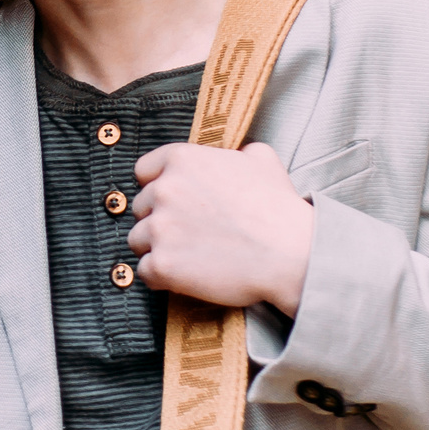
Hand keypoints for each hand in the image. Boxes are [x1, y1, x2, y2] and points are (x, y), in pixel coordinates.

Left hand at [128, 142, 313, 315]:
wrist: (290, 253)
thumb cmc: (278, 208)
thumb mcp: (262, 160)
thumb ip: (236, 152)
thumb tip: (236, 154)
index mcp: (182, 159)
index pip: (144, 172)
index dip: (158, 187)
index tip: (174, 202)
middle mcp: (164, 189)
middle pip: (141, 208)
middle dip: (160, 220)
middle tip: (190, 233)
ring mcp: (160, 228)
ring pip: (138, 240)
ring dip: (159, 248)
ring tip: (189, 256)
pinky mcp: (162, 265)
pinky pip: (144, 272)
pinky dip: (161, 277)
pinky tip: (186, 275)